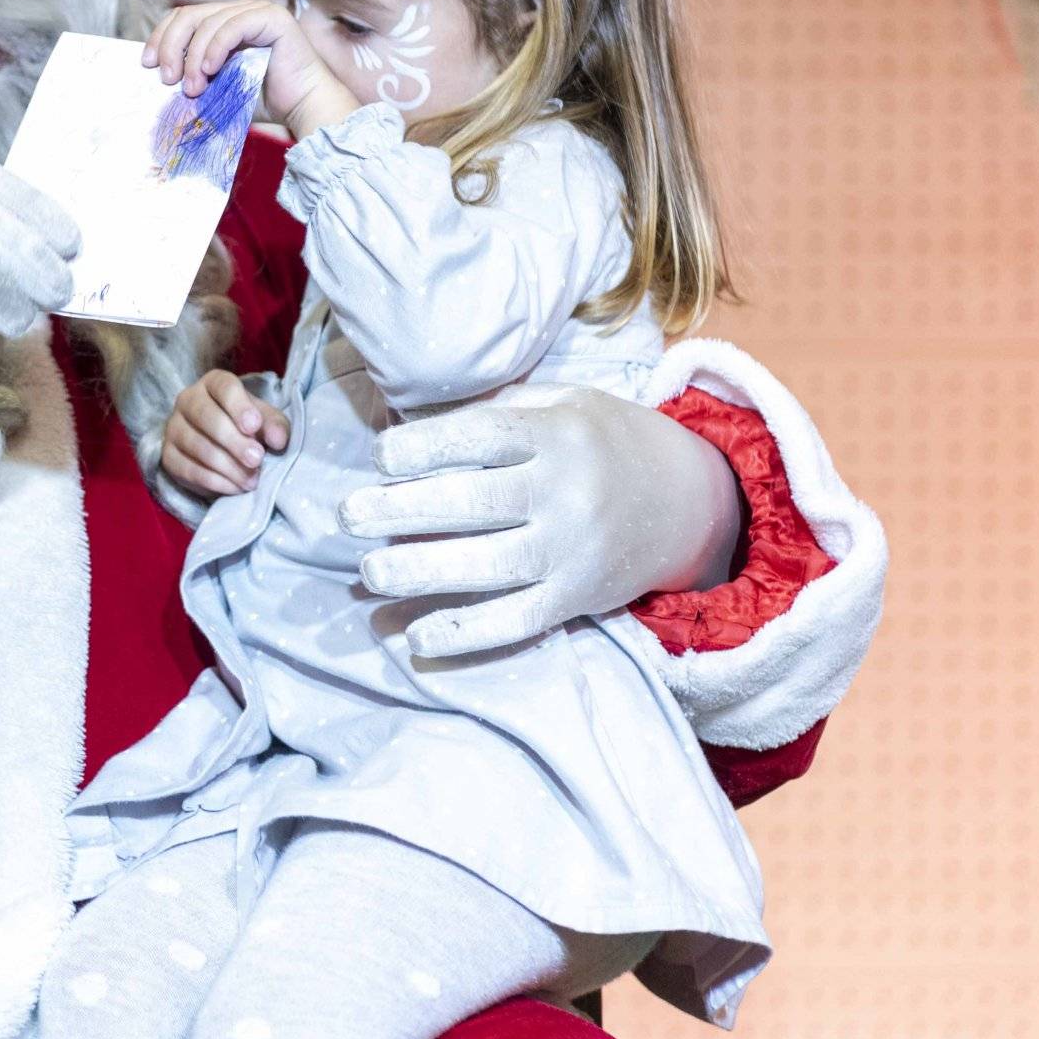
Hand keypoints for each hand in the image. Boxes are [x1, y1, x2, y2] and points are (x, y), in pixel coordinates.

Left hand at [145, 0, 357, 138]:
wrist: (301, 109)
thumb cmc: (261, 101)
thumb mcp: (215, 86)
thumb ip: (191, 76)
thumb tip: (155, 77)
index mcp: (222, 24)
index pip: (182, 17)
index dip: (160, 37)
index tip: (146, 64)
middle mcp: (238, 12)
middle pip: (189, 15)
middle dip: (171, 46)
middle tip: (167, 79)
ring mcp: (255, 11)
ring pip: (208, 22)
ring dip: (194, 58)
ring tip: (193, 88)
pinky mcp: (272, 18)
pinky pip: (233, 26)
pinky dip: (216, 48)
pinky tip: (210, 70)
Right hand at [161, 370, 291, 497]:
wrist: (220, 445)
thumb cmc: (246, 426)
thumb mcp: (265, 420)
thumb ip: (275, 425)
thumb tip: (278, 440)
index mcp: (213, 383)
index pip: (224, 387)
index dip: (239, 406)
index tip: (254, 426)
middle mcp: (188, 400)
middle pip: (207, 418)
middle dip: (234, 442)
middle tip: (256, 459)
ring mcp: (174, 428)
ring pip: (198, 447)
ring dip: (228, 467)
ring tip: (251, 480)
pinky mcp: (168, 456)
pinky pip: (189, 470)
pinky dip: (215, 482)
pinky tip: (235, 488)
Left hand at [343, 384, 743, 658]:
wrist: (690, 503)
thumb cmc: (603, 443)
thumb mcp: (564, 403)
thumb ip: (498, 410)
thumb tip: (413, 421)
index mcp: (555, 436)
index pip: (478, 438)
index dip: (421, 447)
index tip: (379, 457)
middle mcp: (564, 494)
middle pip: (472, 504)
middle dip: (401, 511)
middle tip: (348, 515)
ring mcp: (571, 551)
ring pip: (486, 567)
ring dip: (419, 572)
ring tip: (368, 571)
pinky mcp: (576, 598)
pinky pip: (515, 621)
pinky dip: (464, 633)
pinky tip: (416, 635)